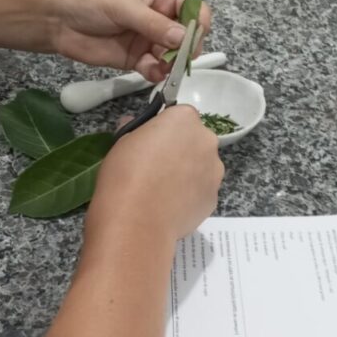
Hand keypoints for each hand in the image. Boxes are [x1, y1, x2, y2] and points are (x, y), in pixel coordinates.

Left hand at [48, 0, 210, 81]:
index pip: (194, 8)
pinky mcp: (138, 58)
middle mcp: (161, 17)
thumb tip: (183, 39)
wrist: (58, 21)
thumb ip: (154, 23)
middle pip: (188, 35)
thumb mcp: (124, 7)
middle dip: (186, 48)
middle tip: (177, 58)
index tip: (191, 38)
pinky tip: (149, 72)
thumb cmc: (90, 1)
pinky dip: (157, 73)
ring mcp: (150, 39)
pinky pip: (156, 69)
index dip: (197, 23)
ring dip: (172, 64)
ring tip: (162, 68)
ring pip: (174, 55)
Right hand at [88, 105, 223, 241]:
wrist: (136, 222)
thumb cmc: (125, 174)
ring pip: (202, 166)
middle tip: (155, 166)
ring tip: (162, 191)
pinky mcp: (213, 199)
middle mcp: (207, 141)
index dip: (165, 128)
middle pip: (195, 140)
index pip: (180, 115)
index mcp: (184, 119)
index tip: (151, 142)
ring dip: (188, 172)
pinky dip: (189, 196)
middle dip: (180, 149)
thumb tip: (136, 126)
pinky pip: (201, 191)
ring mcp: (215, 172)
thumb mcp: (121, 141)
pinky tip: (169, 207)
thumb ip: (135, 129)